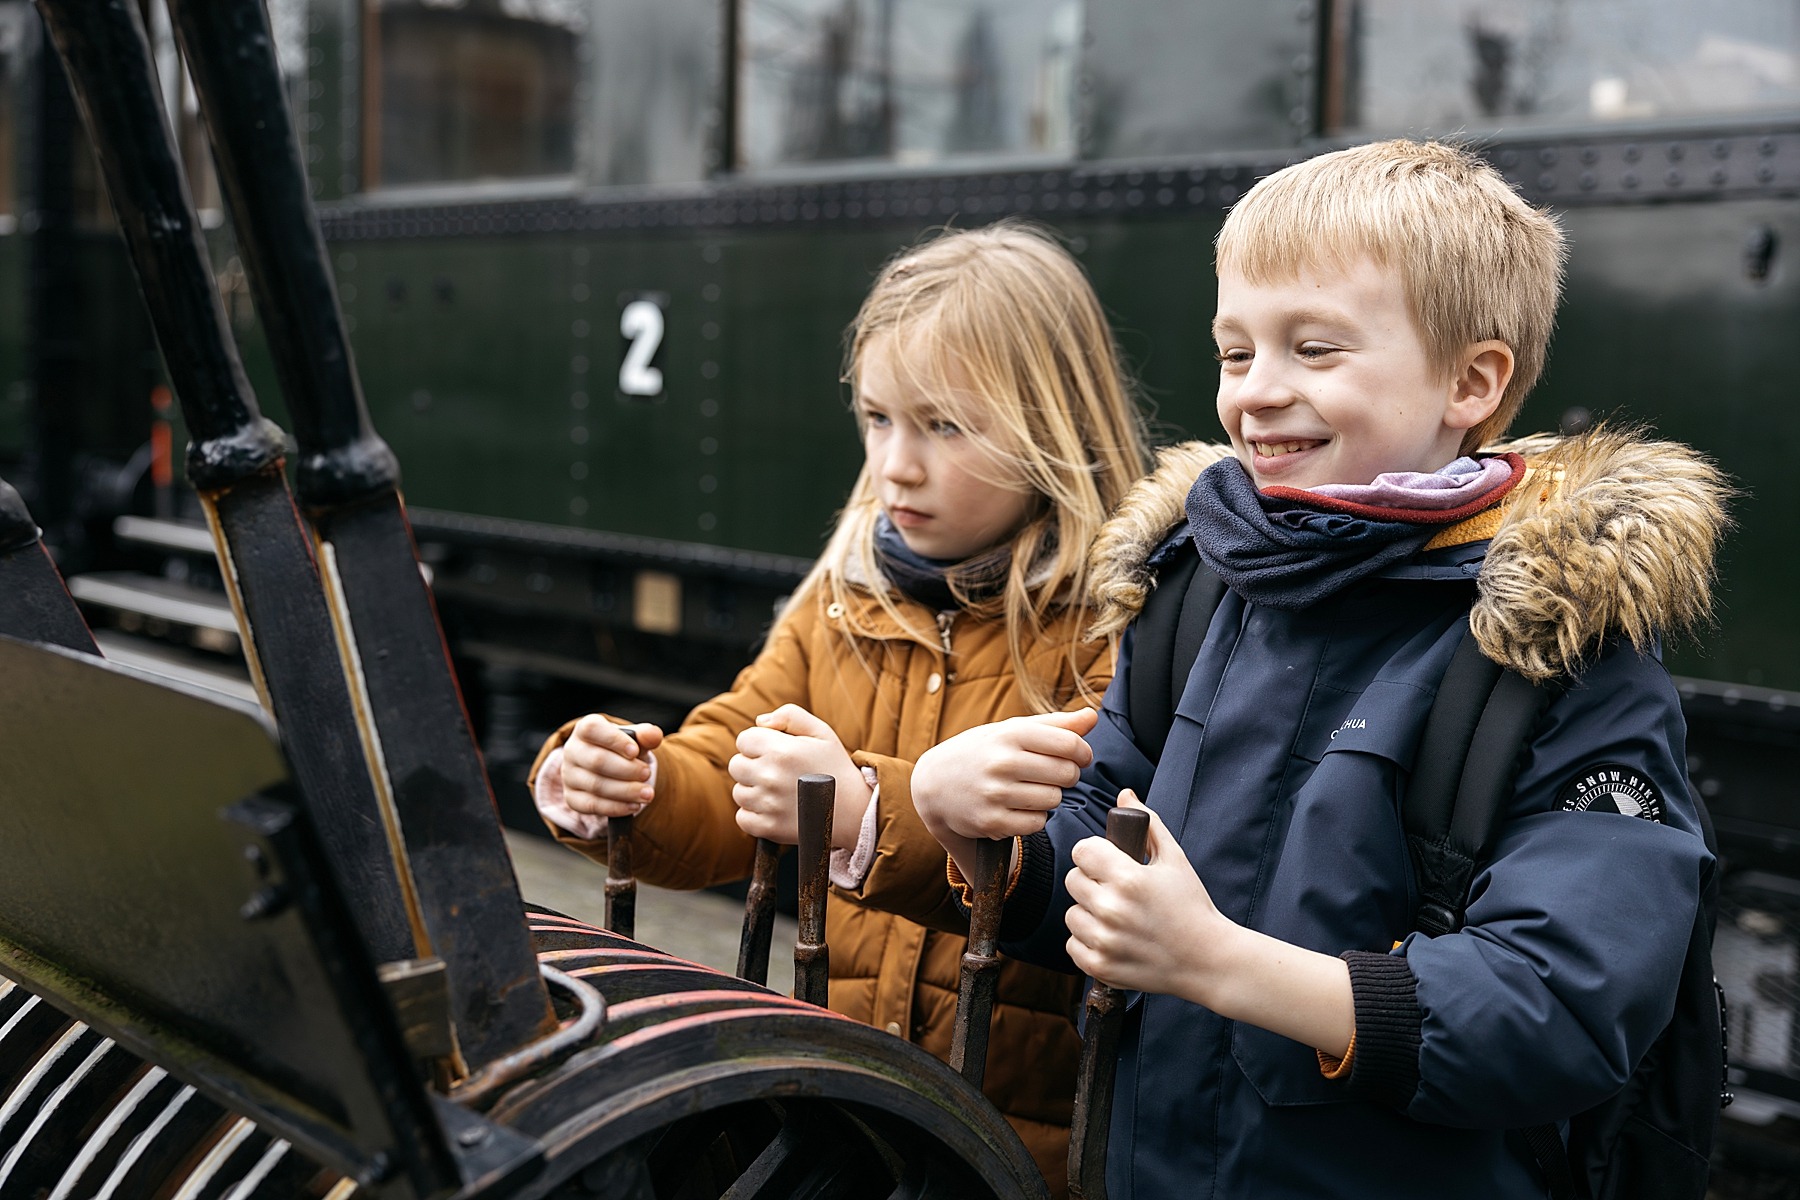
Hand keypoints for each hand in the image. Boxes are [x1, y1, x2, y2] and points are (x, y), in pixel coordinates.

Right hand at [560, 717, 663, 818]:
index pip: (592, 729)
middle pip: (597, 761)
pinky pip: (592, 805)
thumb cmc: (621, 749)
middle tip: (647, 774)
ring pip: (596, 786)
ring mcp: (569, 775)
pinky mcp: (572, 797)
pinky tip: (633, 805)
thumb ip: (645, 735)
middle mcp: (572, 750)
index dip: (614, 740)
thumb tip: (654, 735)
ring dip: (625, 791)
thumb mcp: (634, 738)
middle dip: (627, 770)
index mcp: (584, 729)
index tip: (635, 751)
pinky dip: (616, 807)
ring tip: (647, 793)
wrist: (609, 768)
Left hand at [729, 704, 872, 847]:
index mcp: (781, 750)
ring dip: (753, 790)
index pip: (744, 740)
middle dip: (752, 765)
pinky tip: (773, 808)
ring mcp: (768, 804)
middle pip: (736, 765)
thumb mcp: (821, 732)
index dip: (758, 742)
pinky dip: (753, 814)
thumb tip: (759, 721)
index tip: (775, 751)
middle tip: (777, 771)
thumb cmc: (835, 767)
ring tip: (778, 790)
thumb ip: (790, 715)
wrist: (854, 810)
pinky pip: (742, 817)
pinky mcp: (768, 828)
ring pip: (738, 792)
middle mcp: (770, 776)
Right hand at [914, 708, 1096, 843]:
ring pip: (1054, 800)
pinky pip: (1037, 823)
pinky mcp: (991, 821)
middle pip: (1067, 774)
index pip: (1070, 744)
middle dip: (1066, 776)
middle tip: (1050, 774)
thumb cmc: (982, 752)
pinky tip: (1017, 807)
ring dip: (1049, 797)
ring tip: (1028, 790)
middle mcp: (1002, 762)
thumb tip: (1093, 716)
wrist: (934, 784)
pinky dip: (1034, 817)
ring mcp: (995, 793)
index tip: (1079, 757)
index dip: (1083, 753)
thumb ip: (1055, 724)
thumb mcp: (1012, 730)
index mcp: (1011, 733)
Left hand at [1066, 793, 1354, 1054]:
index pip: (1082, 850)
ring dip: (1088, 912)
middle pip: (1073, 880)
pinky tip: (1113, 937)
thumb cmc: (1192, 905)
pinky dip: (1088, 941)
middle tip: (1115, 890)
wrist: (1207, 959)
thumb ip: (1147, 824)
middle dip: (1092, 881)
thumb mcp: (1175, 859)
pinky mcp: (1100, 966)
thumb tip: (1125, 795)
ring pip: (1071, 913)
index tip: (1107, 862)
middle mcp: (1112, 909)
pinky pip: (1073, 944)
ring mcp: (1104, 941)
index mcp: (1129, 878)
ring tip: (1116, 916)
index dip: (1095, 853)